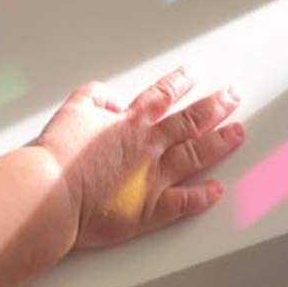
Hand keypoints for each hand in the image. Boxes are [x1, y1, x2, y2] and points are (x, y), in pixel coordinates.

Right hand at [33, 68, 242, 249]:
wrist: (50, 193)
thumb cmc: (58, 154)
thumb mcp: (73, 109)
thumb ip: (95, 96)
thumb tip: (111, 98)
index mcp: (130, 122)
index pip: (163, 96)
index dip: (180, 83)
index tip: (194, 75)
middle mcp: (147, 147)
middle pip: (189, 121)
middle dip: (214, 107)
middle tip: (233, 97)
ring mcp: (152, 178)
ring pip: (194, 155)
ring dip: (218, 143)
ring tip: (238, 133)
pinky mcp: (148, 210)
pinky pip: (183, 202)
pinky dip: (202, 197)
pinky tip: (217, 190)